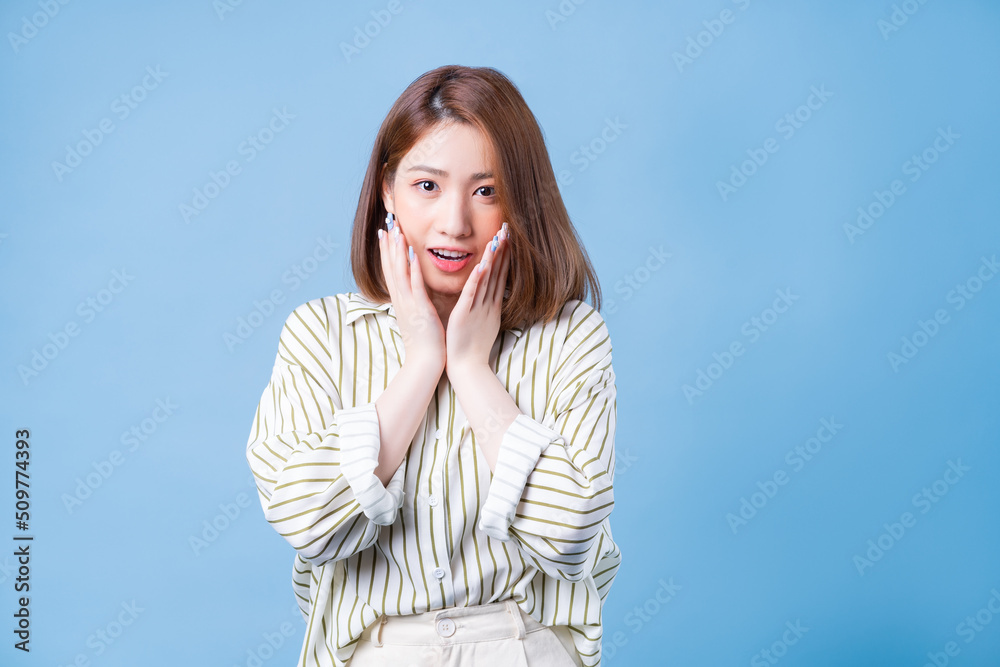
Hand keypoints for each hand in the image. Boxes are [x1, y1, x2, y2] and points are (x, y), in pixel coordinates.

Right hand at [377, 216, 446, 373]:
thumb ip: (414, 300)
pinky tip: (412, 256)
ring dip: (398, 251)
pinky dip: (412, 271)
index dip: (388, 250)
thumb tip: (413, 289)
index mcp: (401, 300)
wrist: (425, 361)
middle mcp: (401, 299)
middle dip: (389, 244)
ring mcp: (408, 304)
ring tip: (396, 231)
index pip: (392, 270)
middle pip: (391, 267)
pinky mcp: (419, 310)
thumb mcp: (416, 315)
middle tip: (387, 222)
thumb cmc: (425, 340)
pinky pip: (415, 287)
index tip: (386, 231)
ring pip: (400, 273)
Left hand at [445, 222, 509, 378]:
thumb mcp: (482, 323)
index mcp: (490, 305)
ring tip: (499, 239)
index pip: (500, 275)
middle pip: (498, 272)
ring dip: (494, 259)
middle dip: (503, 250)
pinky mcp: (466, 314)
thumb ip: (485, 307)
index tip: (508, 237)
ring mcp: (478, 308)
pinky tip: (482, 265)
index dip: (505, 256)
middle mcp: (488, 304)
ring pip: (488, 279)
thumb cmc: (471, 347)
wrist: (467, 368)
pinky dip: (478, 279)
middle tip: (509, 229)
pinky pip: (473, 294)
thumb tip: (489, 295)